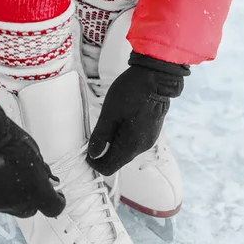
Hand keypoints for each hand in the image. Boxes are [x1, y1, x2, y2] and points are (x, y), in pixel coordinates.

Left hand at [87, 52, 189, 175]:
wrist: (158, 76)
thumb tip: (92, 155)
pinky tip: (119, 121)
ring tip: (107, 123)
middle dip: (102, 153)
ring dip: (112, 144)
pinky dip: (121, 138)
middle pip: (116, 161)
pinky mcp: (150, 132)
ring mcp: (148, 140)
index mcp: (131, 145)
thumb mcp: (110, 112)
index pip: (108, 168)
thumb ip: (101, 136)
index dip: (94, 162)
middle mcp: (141, 147)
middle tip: (93, 133)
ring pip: (123, 152)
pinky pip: (132, 142)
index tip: (86, 149)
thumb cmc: (132, 91)